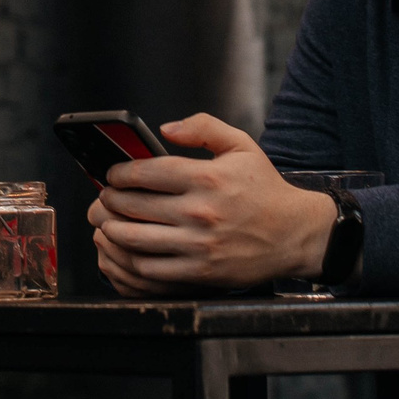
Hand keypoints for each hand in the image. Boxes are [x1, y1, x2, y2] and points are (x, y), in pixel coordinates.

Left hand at [85, 113, 338, 296]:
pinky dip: (129, 259)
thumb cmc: (265, 189)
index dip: (120, 173)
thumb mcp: (241, 145)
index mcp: (207, 178)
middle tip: (103, 198)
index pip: (147, 172)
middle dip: (109, 200)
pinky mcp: (200, 272)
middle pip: (134, 205)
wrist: (295, 234)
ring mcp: (198, 246)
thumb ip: (203, 127)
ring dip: (111, 230)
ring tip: (106, 222)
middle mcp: (200, 212)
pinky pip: (150, 269)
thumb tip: (165, 129)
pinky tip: (126, 249)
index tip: (111, 175)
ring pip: (135, 239)